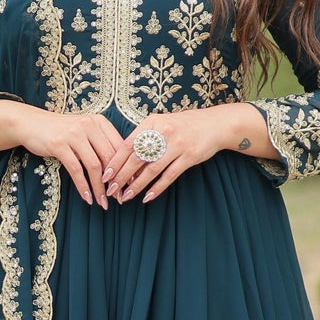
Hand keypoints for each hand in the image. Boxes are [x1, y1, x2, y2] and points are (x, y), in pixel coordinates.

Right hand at [8, 105, 124, 207]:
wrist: (31, 124)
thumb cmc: (62, 131)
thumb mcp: (84, 132)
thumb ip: (100, 144)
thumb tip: (121, 170)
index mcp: (99, 122)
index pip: (119, 147)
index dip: (126, 168)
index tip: (130, 185)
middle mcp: (89, 125)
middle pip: (109, 157)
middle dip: (115, 181)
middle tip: (119, 198)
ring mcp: (73, 134)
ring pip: (94, 166)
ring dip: (99, 188)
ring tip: (103, 202)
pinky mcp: (59, 144)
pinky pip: (76, 170)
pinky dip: (83, 186)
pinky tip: (87, 198)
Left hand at [104, 105, 255, 203]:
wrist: (214, 124)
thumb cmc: (183, 126)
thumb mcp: (161, 123)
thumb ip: (144, 136)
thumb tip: (121, 157)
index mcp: (152, 122)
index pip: (128, 144)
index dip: (115, 162)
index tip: (105, 175)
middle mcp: (163, 132)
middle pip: (137, 158)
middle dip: (122, 177)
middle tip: (111, 190)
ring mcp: (177, 144)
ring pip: (152, 169)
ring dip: (137, 185)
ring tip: (126, 196)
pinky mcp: (190, 156)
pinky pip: (169, 176)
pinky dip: (157, 188)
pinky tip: (147, 197)